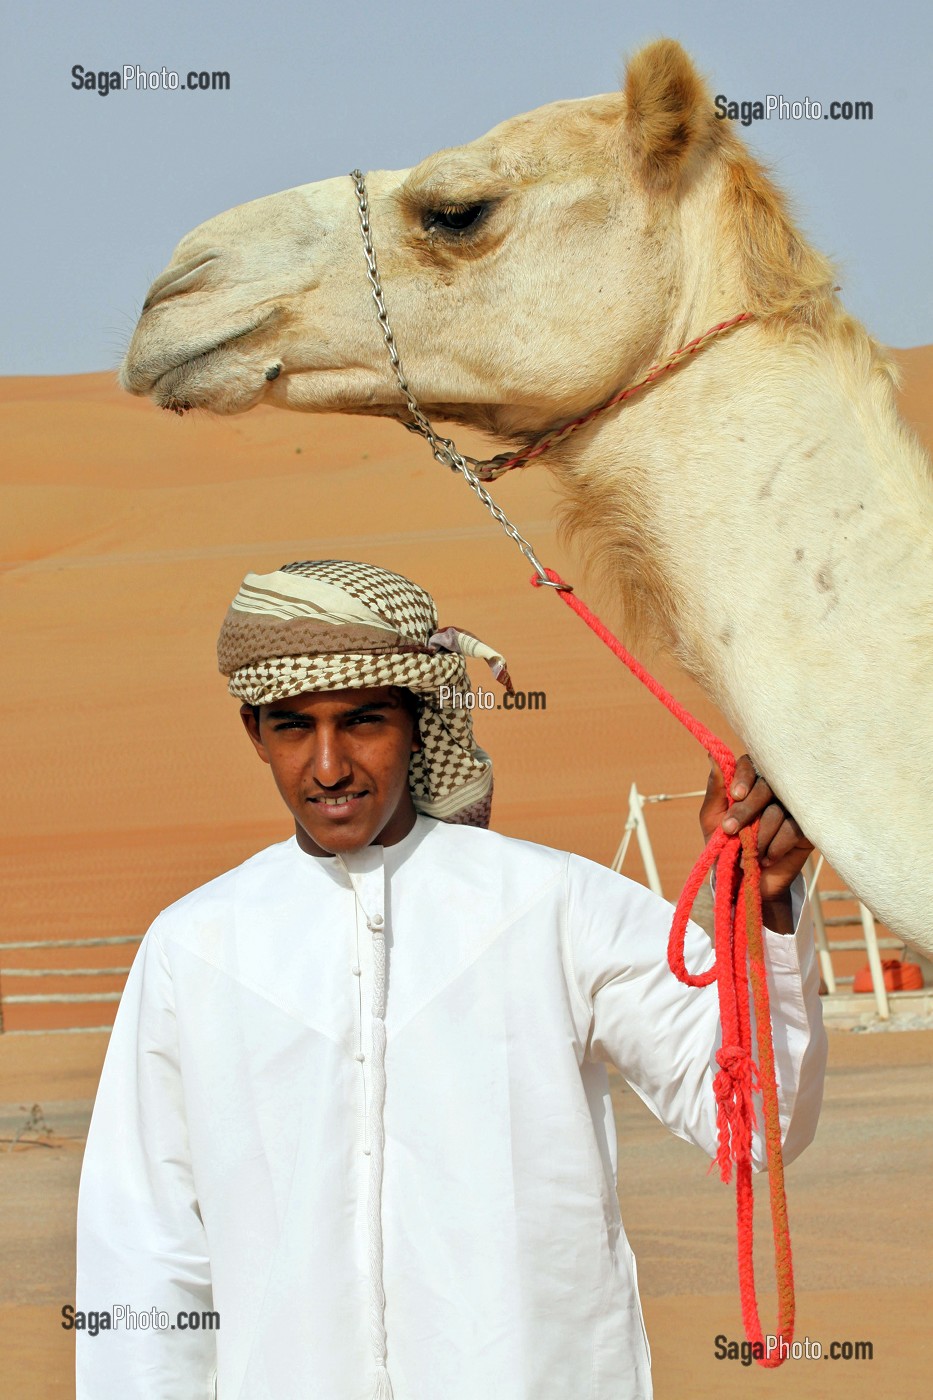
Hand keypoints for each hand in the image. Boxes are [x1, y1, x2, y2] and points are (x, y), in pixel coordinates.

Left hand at [700, 755, 813, 930]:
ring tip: (749, 852)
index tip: (735, 796)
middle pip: (766, 787)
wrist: (744, 883)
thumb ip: (715, 789)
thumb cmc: (725, 847)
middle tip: (730, 831)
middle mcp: (773, 791)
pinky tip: (767, 858)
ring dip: (759, 835)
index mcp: (749, 783)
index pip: (750, 764)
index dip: (744, 778)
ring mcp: (792, 808)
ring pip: (778, 810)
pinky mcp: (806, 828)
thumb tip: (711, 754)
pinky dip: (776, 846)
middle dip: (746, 810)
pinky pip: (794, 829)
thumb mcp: (712, 819)